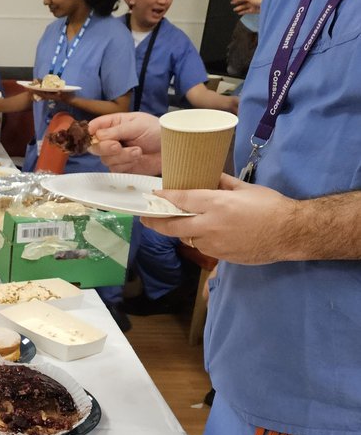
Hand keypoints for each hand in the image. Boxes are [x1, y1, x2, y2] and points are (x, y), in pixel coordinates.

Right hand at [88, 111, 160, 174]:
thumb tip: (97, 135)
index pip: (94, 127)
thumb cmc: (157, 131)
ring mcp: (116, 155)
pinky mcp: (122, 167)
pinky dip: (126, 164)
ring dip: (121, 156)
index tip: (96, 135)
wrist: (171, 149)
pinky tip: (137, 158)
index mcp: (114, 124)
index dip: (91, 132)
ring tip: (137, 151)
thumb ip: (117, 130)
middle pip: (95, 146)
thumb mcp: (137, 124)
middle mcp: (112, 139)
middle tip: (117, 146)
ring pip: (105, 159)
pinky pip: (115, 169)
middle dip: (105, 147)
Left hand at [142, 174, 299, 264]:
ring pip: (187, 238)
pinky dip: (199, 239)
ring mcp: (214, 244)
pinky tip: (205, 232)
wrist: (289, 233)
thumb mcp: (245, 189)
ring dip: (181, 230)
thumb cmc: (270, 206)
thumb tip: (209, 177)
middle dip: (155, 222)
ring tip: (178, 222)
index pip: (181, 200)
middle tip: (145, 218)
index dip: (164, 198)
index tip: (152, 196)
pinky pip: (202, 247)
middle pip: (173, 226)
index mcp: (217, 204)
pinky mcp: (220, 257)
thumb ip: (223, 183)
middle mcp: (210, 225)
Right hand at [231, 0, 263, 14]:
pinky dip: (243, 12)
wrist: (267, 6)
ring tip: (234, 9)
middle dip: (237, 1)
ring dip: (239, 7)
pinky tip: (239, 13)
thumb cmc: (260, 0)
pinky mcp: (254, 10)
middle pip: (243, 0)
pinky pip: (247, 11)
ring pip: (244, 6)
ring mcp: (253, 4)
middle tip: (232, 3)